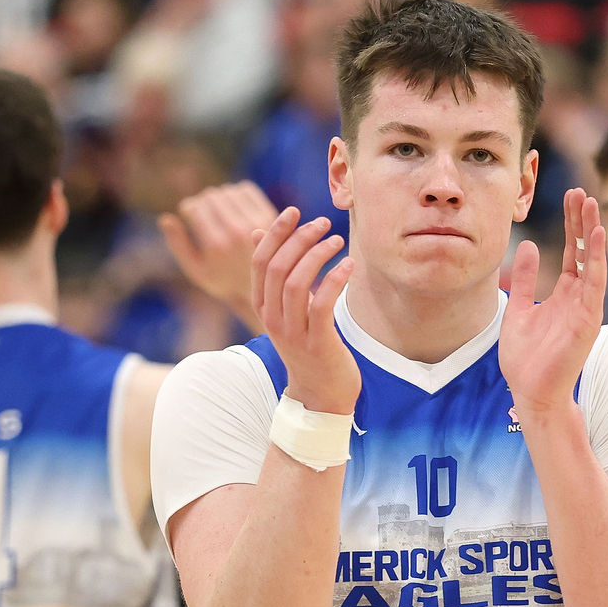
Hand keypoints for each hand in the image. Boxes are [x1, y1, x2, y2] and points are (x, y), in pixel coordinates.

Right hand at [159, 181, 277, 331]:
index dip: (187, 208)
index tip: (189, 214)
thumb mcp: (196, 270)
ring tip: (217, 210)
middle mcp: (236, 232)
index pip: (194, 207)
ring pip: (228, 191)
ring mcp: (255, 222)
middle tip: (203, 212)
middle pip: (211, 197)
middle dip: (202, 201)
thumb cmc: (223, 280)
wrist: (264, 287)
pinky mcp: (269, 215)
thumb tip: (165, 218)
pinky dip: (236, 192)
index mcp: (216, 245)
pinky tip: (233, 206)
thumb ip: (178, 245)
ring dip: (219, 196)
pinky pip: (246, 189)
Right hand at [253, 208, 358, 413]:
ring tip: (337, 239)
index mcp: (263, 307)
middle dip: (300, 238)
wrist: (320, 395)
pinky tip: (348, 264)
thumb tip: (259, 232)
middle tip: (323, 223)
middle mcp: (272, 319)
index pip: (260, 261)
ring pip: (296, 282)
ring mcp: (293, 333)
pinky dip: (334, 279)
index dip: (276, 233)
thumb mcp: (286, 309)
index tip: (294, 211)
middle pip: (278, 267)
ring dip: (318, 254)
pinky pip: (321, 304)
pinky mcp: (317, 343)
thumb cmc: (308, 346)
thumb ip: (276, 275)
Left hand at [500, 188, 607, 420]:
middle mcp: (579, 297)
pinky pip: (595, 283)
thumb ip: (523, 279)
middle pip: (585, 250)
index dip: (572, 224)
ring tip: (592, 203)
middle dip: (583, 221)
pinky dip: (597, 258)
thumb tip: (527, 246)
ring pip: (594, 261)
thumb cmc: (524, 359)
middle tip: (582, 191)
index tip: (571, 197)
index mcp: (564, 293)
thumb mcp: (517, 308)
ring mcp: (586, 307)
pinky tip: (597, 234)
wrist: (530, 392)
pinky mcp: (588, 319)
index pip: (573, 251)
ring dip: (593, 232)